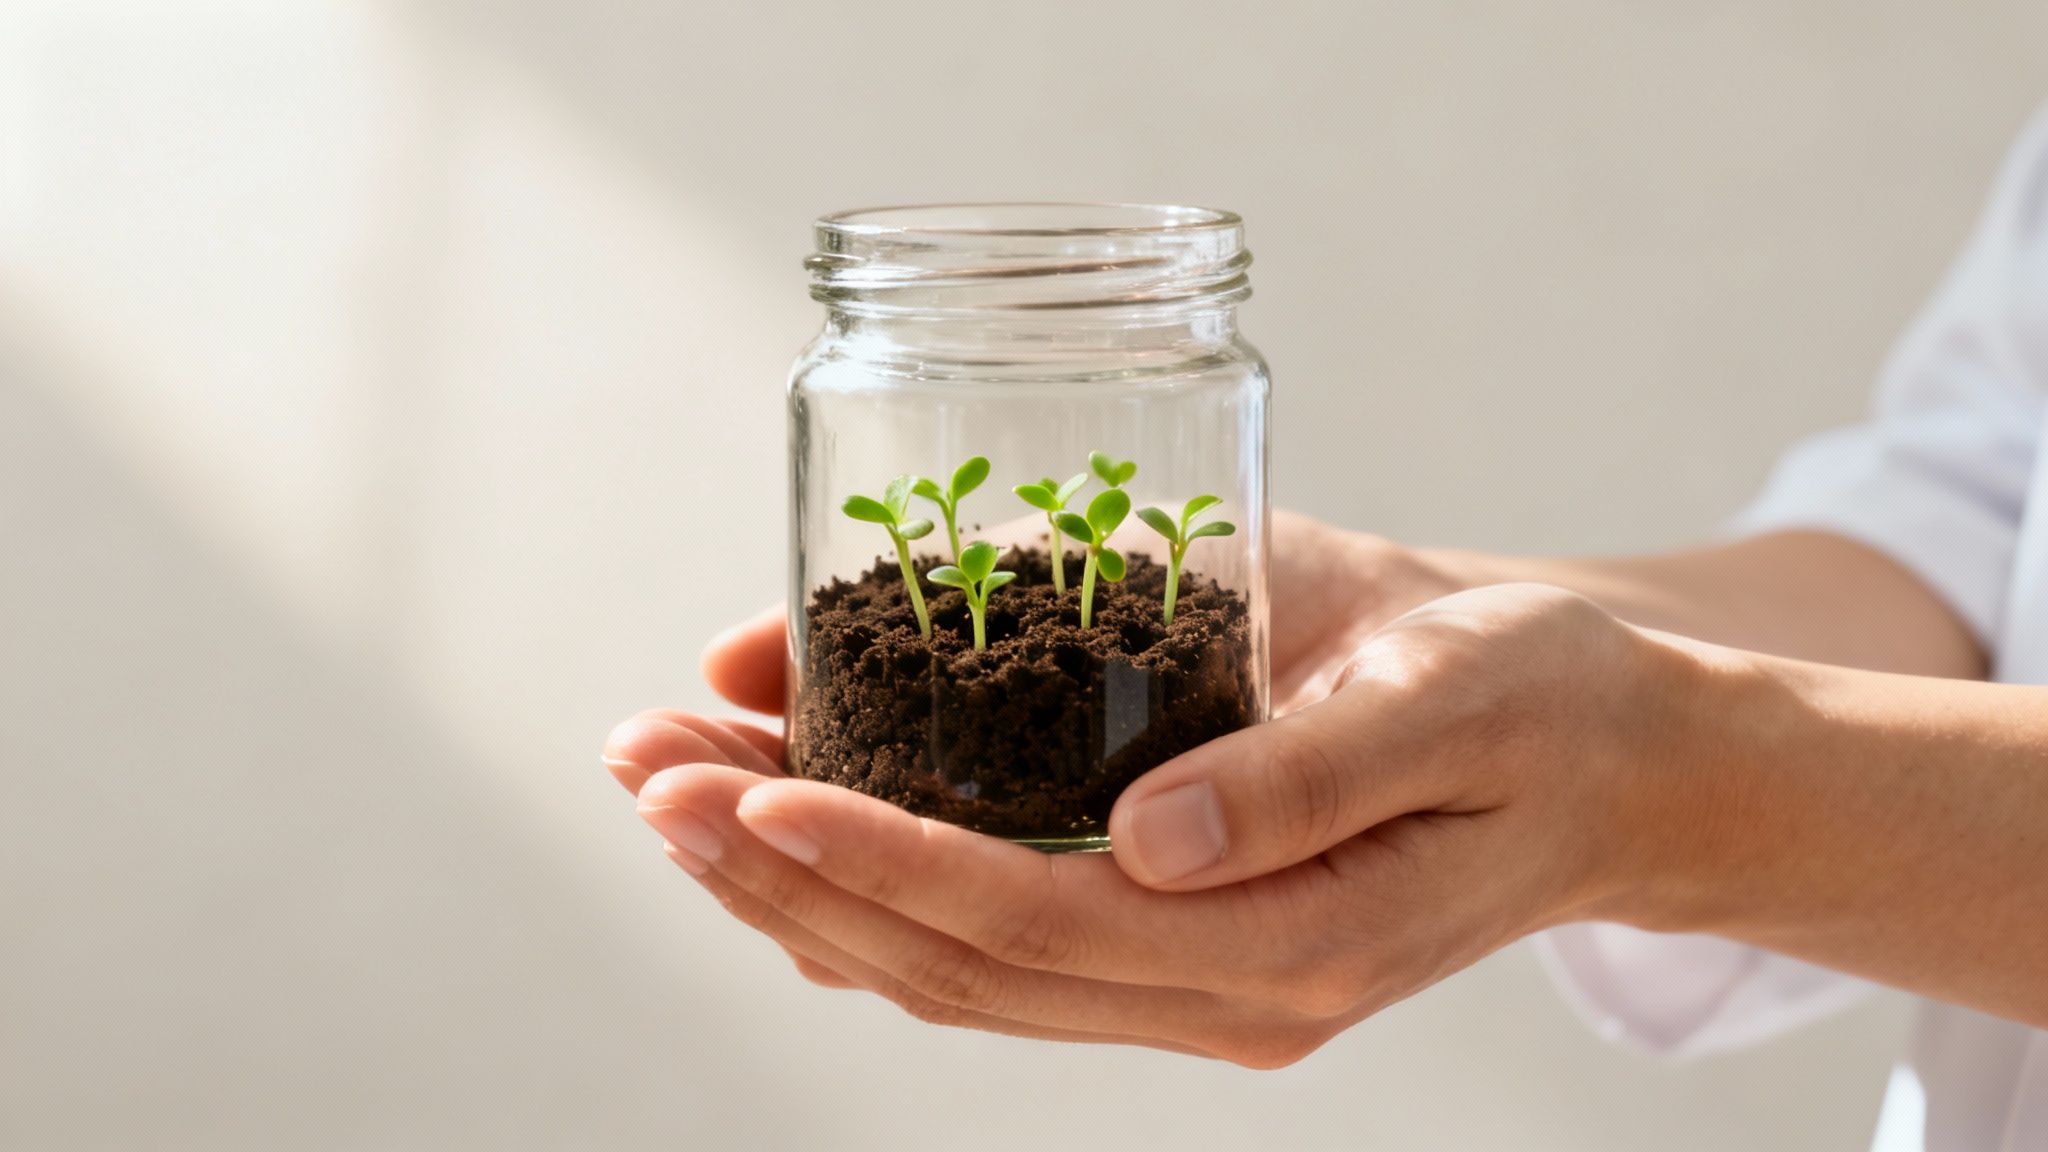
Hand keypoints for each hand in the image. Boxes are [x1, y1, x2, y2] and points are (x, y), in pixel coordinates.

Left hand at [603, 515, 1697, 1064]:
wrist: (1611, 754)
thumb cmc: (1541, 700)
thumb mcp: (1453, 698)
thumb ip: (1306, 775)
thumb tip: (1141, 839)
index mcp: (1293, 945)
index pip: (1038, 925)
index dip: (885, 861)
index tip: (751, 786)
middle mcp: (1223, 990)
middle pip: (962, 964)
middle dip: (791, 876)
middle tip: (648, 776)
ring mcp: (1192, 979)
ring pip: (958, 968)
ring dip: (803, 886)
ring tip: (670, 789)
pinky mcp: (1176, 936)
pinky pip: (997, 943)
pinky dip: (877, 890)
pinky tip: (784, 830)